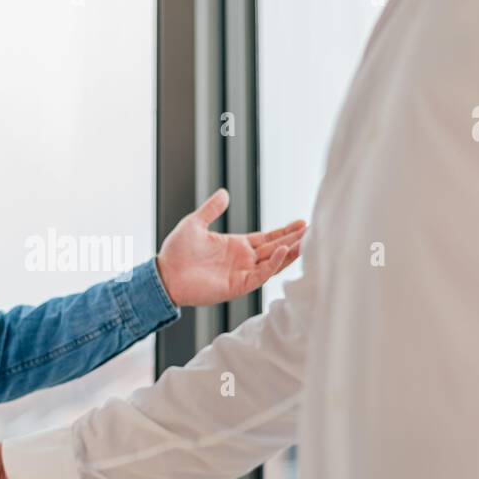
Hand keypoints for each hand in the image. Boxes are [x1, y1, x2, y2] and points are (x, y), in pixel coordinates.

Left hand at [156, 188, 304, 306]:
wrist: (164, 274)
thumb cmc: (176, 251)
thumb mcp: (195, 223)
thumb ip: (212, 209)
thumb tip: (224, 193)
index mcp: (236, 246)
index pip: (267, 238)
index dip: (284, 231)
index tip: (301, 223)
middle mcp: (243, 260)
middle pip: (275, 249)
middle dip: (294, 240)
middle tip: (313, 230)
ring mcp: (241, 273)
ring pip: (273, 262)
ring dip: (290, 252)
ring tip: (307, 241)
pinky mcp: (237, 285)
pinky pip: (260, 275)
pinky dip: (273, 264)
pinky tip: (284, 251)